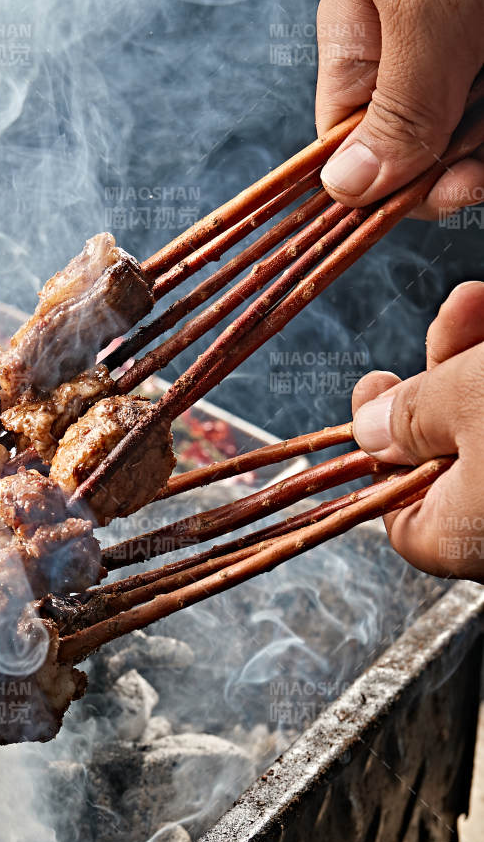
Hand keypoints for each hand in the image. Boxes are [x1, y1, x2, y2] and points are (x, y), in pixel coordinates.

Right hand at [316, 0, 483, 218]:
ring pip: (466, 133)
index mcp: (358, 39)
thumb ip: (392, 107)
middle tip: (477, 165)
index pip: (346, 144)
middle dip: (446, 166)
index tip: (426, 197)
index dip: (379, 183)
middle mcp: (408, 48)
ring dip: (481, 147)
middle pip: (413, 148)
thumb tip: (340, 191)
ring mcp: (462, 44)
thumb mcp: (423, 12)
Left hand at [350, 282, 483, 575]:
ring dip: (479, 358)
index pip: (396, 515)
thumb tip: (368, 430)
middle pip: (451, 455)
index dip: (380, 452)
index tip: (375, 392)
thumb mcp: (473, 399)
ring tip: (474, 302)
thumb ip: (414, 413)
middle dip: (444, 375)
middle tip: (444, 324)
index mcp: (464, 539)